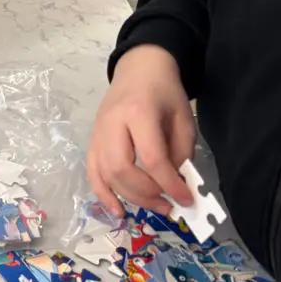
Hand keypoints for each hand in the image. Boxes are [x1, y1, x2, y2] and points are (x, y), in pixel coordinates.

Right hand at [86, 44, 195, 218]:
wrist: (138, 70)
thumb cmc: (165, 93)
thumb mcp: (183, 119)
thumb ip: (181, 153)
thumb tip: (178, 187)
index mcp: (138, 113)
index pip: (152, 158)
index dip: (170, 184)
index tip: (188, 200)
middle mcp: (111, 124)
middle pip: (122, 169)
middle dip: (147, 194)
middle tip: (169, 205)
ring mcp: (97, 132)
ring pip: (106, 174)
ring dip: (130, 197)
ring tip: (155, 207)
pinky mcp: (92, 140)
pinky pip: (92, 172)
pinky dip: (103, 195)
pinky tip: (117, 211)